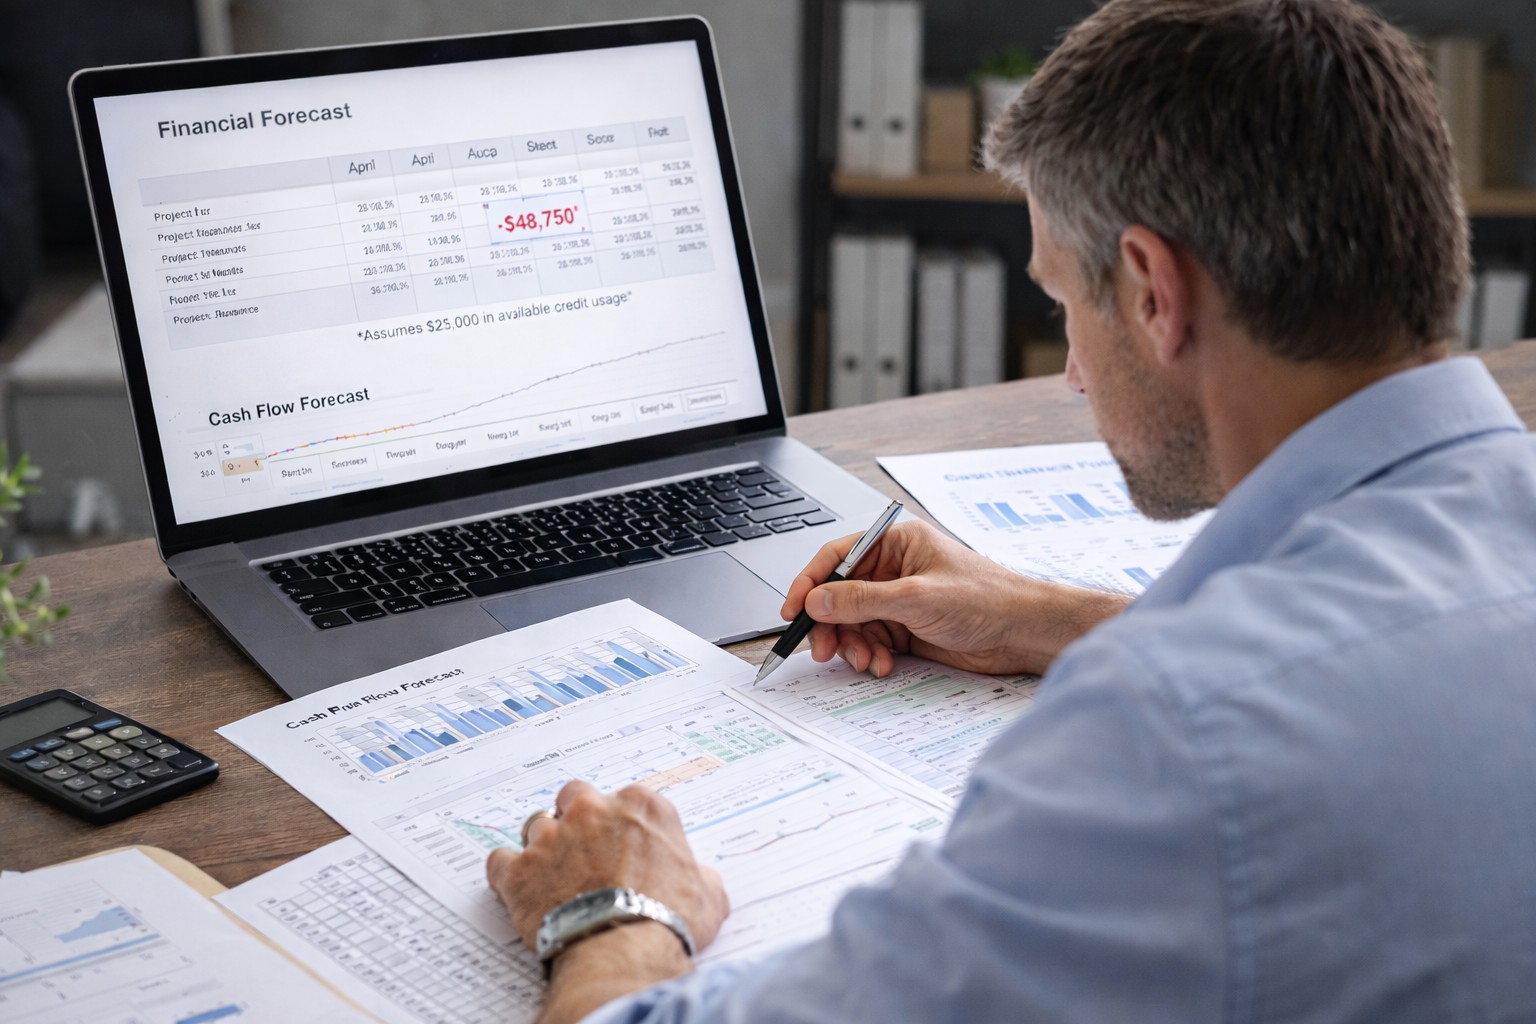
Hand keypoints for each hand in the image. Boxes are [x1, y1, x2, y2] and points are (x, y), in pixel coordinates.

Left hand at [486, 779, 728, 952]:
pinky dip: (507, 874)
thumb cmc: (667, 918)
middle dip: (578, 818)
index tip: (627, 846)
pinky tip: (518, 889)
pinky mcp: (518, 871)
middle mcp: (591, 811)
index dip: (625, 825)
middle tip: (586, 852)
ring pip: (535, 825)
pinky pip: (500, 862)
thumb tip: (703, 881)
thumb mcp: (708, 893)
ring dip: (543, 846)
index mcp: (641, 806)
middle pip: (575, 796)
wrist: (622, 949)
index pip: (628, 799)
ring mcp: (551, 838)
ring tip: (554, 876)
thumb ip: (701, 875)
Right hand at [785, 519, 1128, 676]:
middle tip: (823, 649)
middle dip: (830, 624)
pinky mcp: (907, 629)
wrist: (1024, 633)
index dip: (810, 583)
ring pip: (853, 623)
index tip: (793, 611)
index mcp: (895, 544)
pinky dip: (871, 655)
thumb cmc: (987, 599)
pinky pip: (872, 641)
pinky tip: (882, 664)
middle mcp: (893, 569)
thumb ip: (862, 600)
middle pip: (839, 595)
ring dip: (853, 644)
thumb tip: (818, 601)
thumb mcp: (917, 597)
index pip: (836, 557)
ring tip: (865, 661)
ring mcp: (899, 600)